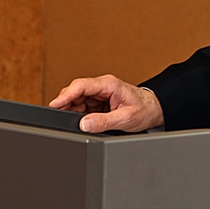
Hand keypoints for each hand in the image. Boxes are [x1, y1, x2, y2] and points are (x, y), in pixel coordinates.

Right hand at [48, 75, 163, 133]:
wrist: (155, 110)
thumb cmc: (144, 109)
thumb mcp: (124, 118)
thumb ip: (103, 122)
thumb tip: (84, 124)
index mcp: (108, 84)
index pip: (81, 86)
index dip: (65, 95)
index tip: (54, 105)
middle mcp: (102, 86)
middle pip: (75, 92)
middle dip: (66, 105)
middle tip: (63, 119)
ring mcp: (100, 93)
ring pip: (77, 100)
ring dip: (74, 111)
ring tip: (78, 123)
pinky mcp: (100, 101)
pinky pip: (84, 106)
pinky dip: (81, 115)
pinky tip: (84, 122)